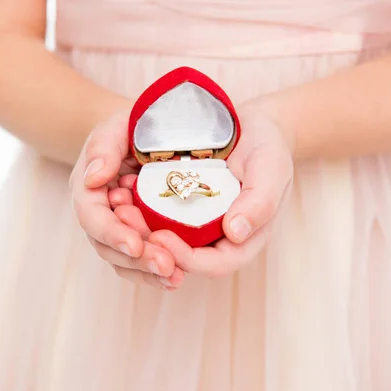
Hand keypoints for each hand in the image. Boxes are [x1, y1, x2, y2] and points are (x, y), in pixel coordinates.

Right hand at [70, 112, 184, 289]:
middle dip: (136, 260)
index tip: (135, 245)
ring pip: (124, 260)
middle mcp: (100, 213)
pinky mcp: (138, 236)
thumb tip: (93, 178)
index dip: (111, 232)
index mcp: (89, 188)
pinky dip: (156, 274)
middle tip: (166, 266)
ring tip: (175, 278)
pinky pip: (141, 261)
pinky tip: (177, 279)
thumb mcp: (118, 126)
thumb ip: (104, 147)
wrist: (148, 134)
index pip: (91, 216)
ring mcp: (118, 227)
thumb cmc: (133, 126)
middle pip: (108, 245)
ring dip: (148, 273)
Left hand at [111, 108, 293, 278]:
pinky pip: (154, 218)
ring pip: (160, 242)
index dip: (183, 258)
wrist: (253, 126)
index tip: (159, 237)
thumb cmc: (267, 147)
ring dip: (136, 229)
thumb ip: (259, 201)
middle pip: (179, 259)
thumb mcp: (270, 167)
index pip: (212, 264)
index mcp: (242, 240)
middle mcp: (216, 239)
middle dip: (148, 246)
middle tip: (125, 218)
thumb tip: (235, 232)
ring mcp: (195, 225)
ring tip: (119, 203)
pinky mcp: (179, 208)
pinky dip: (137, 209)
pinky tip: (123, 189)